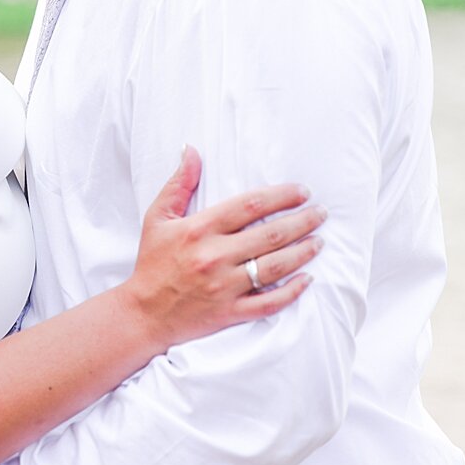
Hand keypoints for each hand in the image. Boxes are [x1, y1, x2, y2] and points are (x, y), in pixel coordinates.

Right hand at [127, 146, 323, 343]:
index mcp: (200, 230)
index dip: (282, 196)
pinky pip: (268, 303)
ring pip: (275, 267)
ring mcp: (224, 287)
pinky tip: (307, 279)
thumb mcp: (158, 219)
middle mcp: (214, 257)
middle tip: (321, 213)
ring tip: (320, 241)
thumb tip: (191, 149)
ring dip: (303, 252)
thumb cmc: (152, 263)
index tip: (302, 192)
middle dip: (302, 222)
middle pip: (270, 235)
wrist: (143, 314)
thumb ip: (178, 184)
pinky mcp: (229, 313)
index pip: (251, 205)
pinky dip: (291, 292)